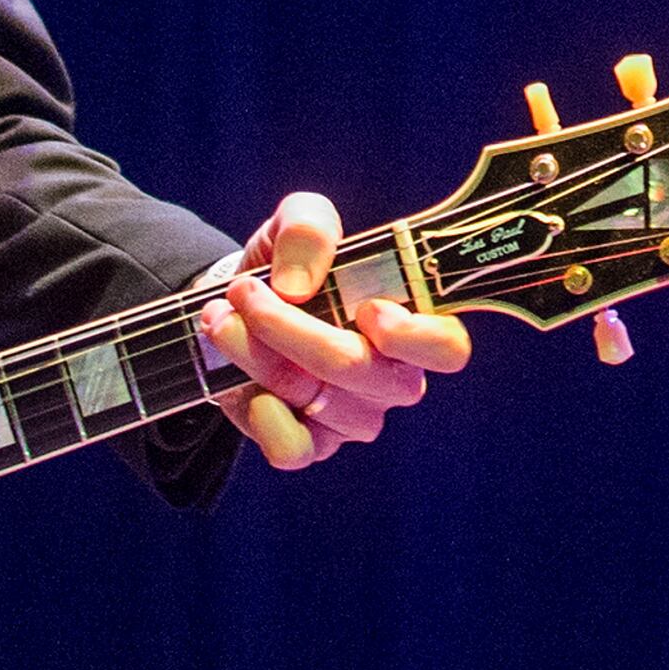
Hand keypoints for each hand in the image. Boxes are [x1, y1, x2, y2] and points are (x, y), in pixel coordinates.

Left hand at [196, 191, 472, 467]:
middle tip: (242, 292)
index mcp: (410, 321)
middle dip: (289, 326)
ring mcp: (355, 416)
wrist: (241, 305)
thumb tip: (296, 287)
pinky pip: (293, 449)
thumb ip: (307, 229)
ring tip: (221, 317)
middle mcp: (392, 376)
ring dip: (253, 352)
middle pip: (358, 368)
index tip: (364, 306)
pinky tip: (242, 385)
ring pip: (311, 396)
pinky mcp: (314, 443)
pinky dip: (262, 417)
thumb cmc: (293, 264)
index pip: (447, 348)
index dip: (411, 335)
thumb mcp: (299, 220)